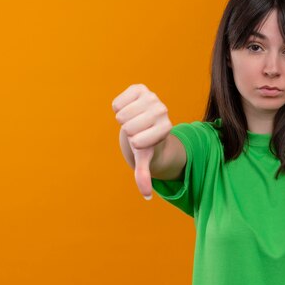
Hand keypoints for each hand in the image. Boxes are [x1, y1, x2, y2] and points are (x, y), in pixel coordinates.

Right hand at [112, 84, 172, 199]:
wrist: (145, 122)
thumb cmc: (145, 141)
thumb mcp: (145, 158)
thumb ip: (144, 175)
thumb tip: (146, 197)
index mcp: (166, 128)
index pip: (137, 141)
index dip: (135, 143)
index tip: (143, 140)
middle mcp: (162, 110)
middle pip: (128, 127)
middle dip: (128, 131)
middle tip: (137, 129)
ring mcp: (152, 97)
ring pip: (122, 114)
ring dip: (123, 120)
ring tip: (133, 120)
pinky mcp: (140, 88)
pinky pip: (117, 102)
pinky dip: (117, 108)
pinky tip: (129, 109)